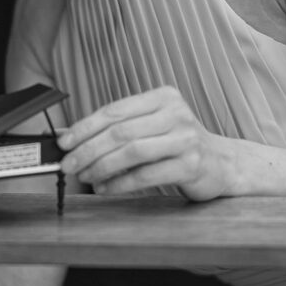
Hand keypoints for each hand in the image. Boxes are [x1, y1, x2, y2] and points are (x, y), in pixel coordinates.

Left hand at [56, 86, 237, 200]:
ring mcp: (186, 138)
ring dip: (101, 167)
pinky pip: (146, 175)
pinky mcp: (191, 165)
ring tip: (85, 176)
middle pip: (120, 132)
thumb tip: (71, 138)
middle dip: (88, 150)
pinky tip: (105, 188)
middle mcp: (176, 113)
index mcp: (163, 97)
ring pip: (132, 152)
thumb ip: (118, 129)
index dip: (85, 127)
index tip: (64, 142)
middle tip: (68, 164)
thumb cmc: (178, 144)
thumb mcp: (151, 127)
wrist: (221, 163)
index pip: (115, 110)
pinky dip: (120, 183)